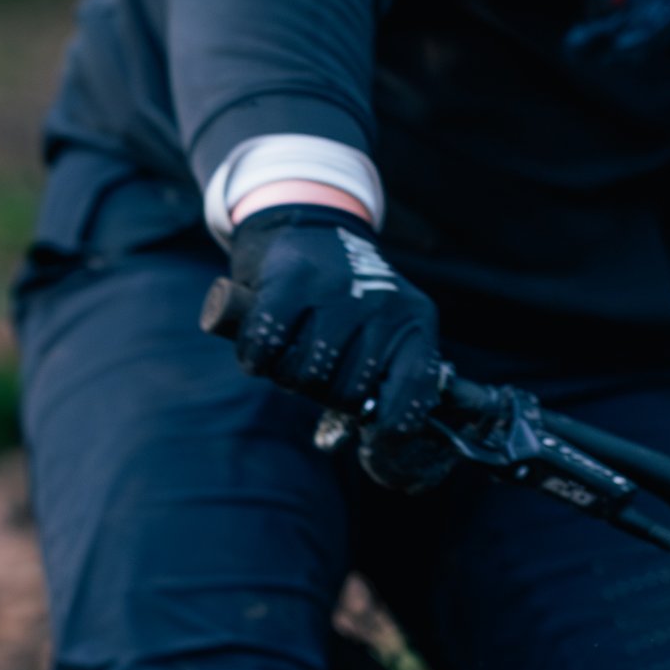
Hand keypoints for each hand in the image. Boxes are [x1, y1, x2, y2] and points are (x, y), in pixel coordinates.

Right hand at [201, 205, 445, 480]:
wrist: (313, 223)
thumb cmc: (348, 295)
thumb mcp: (384, 325)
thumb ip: (382, 377)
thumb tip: (365, 445)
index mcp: (415, 322)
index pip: (410, 398)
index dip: (388, 431)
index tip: (368, 442)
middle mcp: (383, 305)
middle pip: (346, 394)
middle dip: (322, 394)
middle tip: (314, 372)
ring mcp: (338, 291)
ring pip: (304, 375)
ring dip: (286, 377)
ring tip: (288, 355)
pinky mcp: (291, 280)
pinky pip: (265, 349)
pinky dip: (254, 359)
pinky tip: (258, 352)